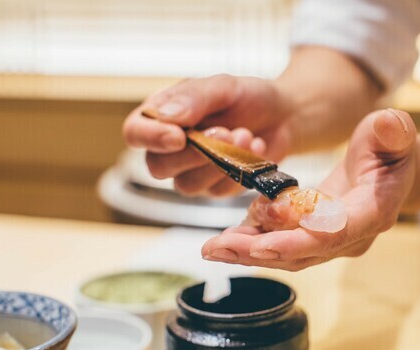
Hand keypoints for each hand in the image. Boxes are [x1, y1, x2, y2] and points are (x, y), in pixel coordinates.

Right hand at [123, 75, 292, 196]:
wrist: (284, 115)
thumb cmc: (247, 96)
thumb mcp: (222, 86)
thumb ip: (194, 98)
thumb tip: (167, 117)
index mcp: (161, 116)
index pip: (135, 133)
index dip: (151, 138)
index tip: (179, 136)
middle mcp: (169, 148)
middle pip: (158, 166)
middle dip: (194, 153)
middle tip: (227, 131)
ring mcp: (192, 172)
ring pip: (188, 185)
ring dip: (221, 163)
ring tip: (246, 135)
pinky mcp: (216, 187)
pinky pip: (219, 191)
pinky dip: (240, 171)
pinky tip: (256, 147)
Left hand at [202, 108, 417, 270]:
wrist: (391, 174)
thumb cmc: (391, 151)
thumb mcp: (394, 134)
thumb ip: (392, 131)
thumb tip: (389, 124)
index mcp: (371, 212)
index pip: (334, 232)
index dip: (297, 240)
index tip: (262, 244)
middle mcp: (351, 236)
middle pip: (303, 252)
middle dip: (259, 252)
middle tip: (218, 248)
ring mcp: (331, 242)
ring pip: (288, 255)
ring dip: (249, 252)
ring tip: (213, 247)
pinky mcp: (313, 238)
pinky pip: (282, 245)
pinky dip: (253, 242)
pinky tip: (227, 238)